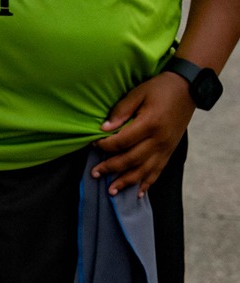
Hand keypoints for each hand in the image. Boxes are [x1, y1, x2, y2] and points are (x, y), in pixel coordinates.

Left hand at [93, 71, 191, 194]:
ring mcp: (166, 148)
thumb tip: (104, 128)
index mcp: (150, 124)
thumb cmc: (160, 88)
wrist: (188, 89)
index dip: (106, 145)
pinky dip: (147, 183)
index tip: (93, 144)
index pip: (123, 141)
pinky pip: (158, 171)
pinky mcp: (170, 152)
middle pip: (132, 159)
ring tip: (111, 191)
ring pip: (144, 170)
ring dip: (127, 182)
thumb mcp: (138, 92)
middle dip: (111, 168)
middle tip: (95, 174)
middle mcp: (159, 140)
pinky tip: (138, 193)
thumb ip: (121, 110)